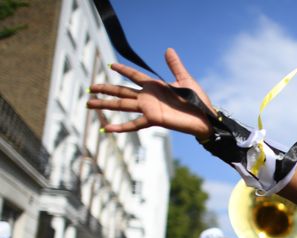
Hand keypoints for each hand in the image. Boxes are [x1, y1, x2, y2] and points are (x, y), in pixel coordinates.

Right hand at [87, 48, 214, 138]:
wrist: (205, 117)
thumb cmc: (198, 100)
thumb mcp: (185, 79)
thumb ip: (175, 65)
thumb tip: (168, 49)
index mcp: (156, 86)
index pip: (135, 76)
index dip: (124, 70)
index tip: (111, 65)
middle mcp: (149, 97)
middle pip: (122, 91)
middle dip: (106, 89)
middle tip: (90, 87)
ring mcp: (149, 109)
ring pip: (123, 105)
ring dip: (106, 104)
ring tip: (89, 104)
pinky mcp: (154, 119)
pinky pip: (134, 124)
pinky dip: (120, 127)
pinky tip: (107, 128)